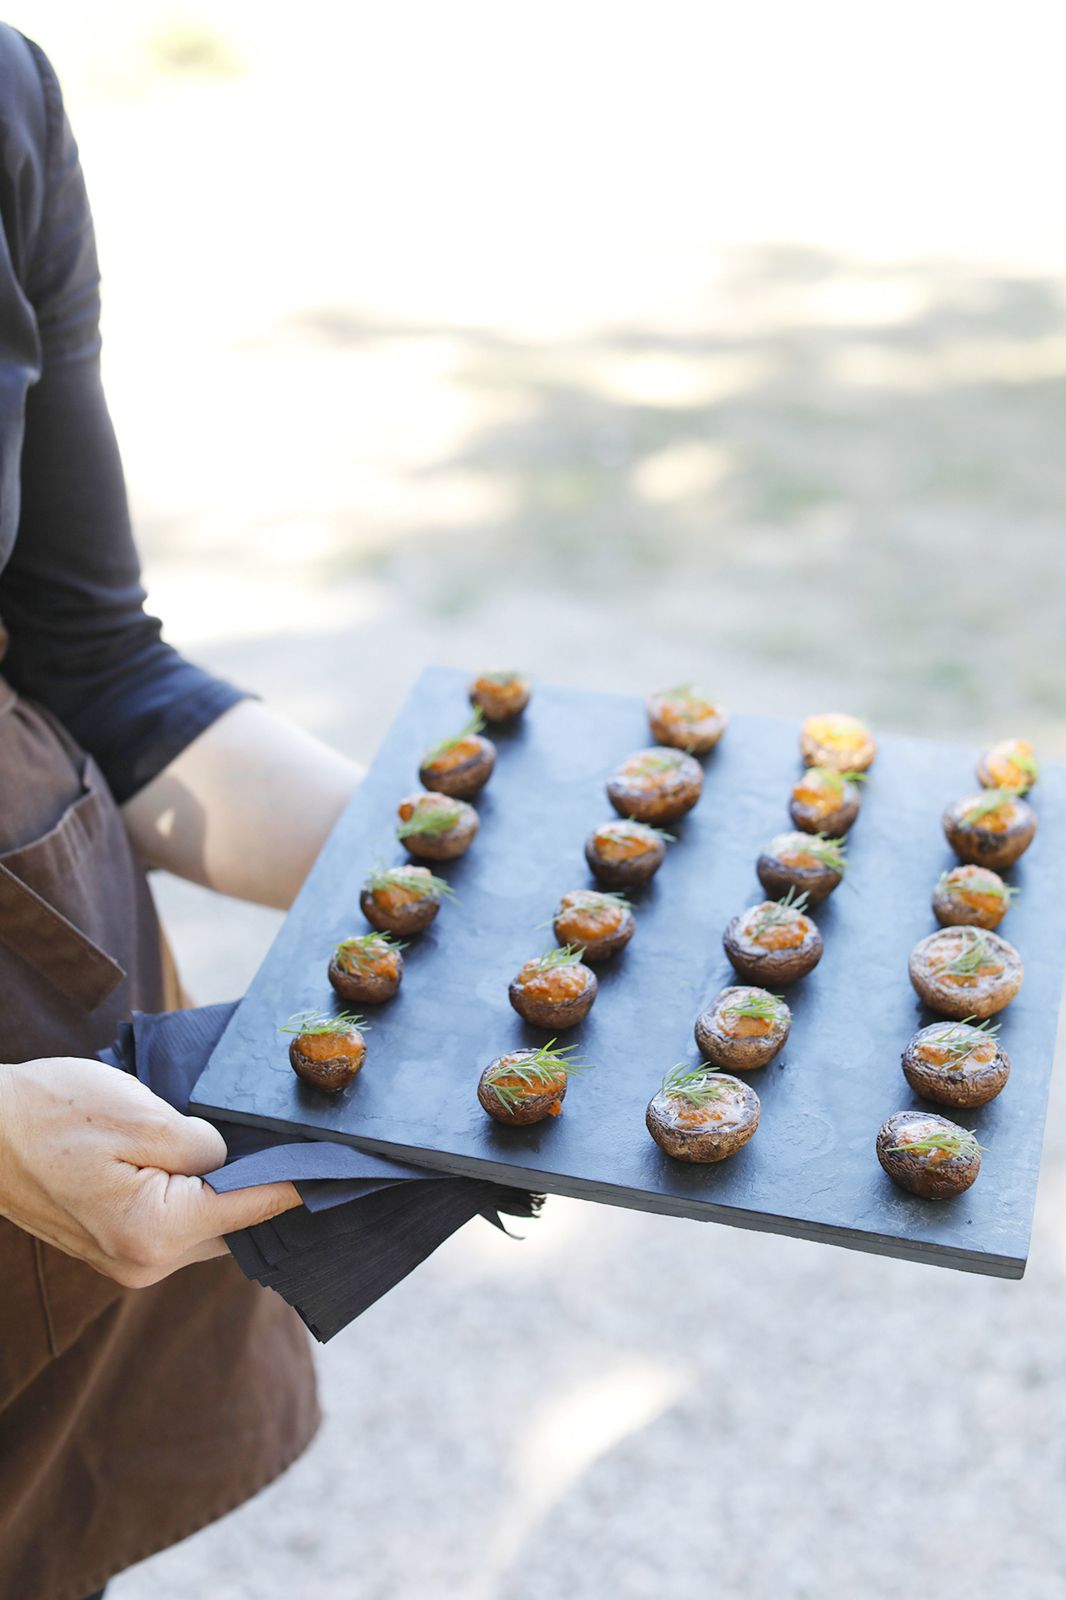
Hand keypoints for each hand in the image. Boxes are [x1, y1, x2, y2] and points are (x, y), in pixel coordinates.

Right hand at [0, 1057, 300, 1286]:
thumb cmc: (51, 1114)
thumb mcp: (141, 1115)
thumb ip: (204, 1144)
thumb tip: (236, 1158)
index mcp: (157, 1232)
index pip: (257, 1205)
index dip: (305, 1179)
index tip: (350, 1163)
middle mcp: (147, 1263)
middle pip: (238, 1226)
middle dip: (269, 1185)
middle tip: (307, 1141)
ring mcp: (127, 1263)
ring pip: (210, 1229)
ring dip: (231, 1192)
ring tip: (258, 1144)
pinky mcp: (114, 1248)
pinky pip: (178, 1227)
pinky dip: (199, 1198)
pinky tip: (212, 1160)